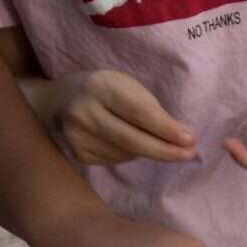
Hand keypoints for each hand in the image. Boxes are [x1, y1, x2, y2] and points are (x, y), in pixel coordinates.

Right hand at [37, 70, 196, 164]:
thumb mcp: (124, 85)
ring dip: (148, 151)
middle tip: (189, 154)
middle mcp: (84, 112)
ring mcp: (77, 137)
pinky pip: (115, 160)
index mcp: (99, 86)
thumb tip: (182, 137)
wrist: (55, 102)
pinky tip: (125, 143)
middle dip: (165, 150)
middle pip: (132, 140)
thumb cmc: (102, 90)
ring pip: (127, 154)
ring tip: (152, 140)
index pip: (139, 113)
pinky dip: (129, 154)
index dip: (167, 129)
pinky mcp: (77, 154)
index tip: (191, 140)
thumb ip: (149, 108)